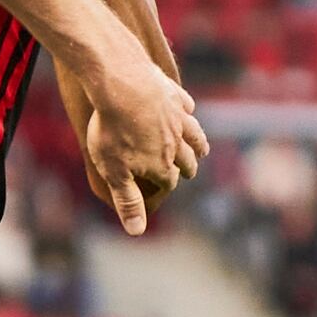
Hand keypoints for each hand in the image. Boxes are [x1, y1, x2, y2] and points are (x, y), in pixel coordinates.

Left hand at [78, 55, 207, 236]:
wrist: (122, 84)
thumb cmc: (113, 130)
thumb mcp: (114, 171)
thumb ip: (128, 200)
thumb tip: (137, 231)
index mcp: (161, 162)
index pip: (170, 179)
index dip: (169, 184)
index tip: (170, 185)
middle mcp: (175, 141)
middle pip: (186, 157)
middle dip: (188, 166)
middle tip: (191, 171)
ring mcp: (175, 116)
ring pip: (192, 132)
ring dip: (198, 142)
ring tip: (203, 149)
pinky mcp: (171, 93)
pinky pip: (184, 104)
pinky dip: (187, 110)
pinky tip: (187, 109)